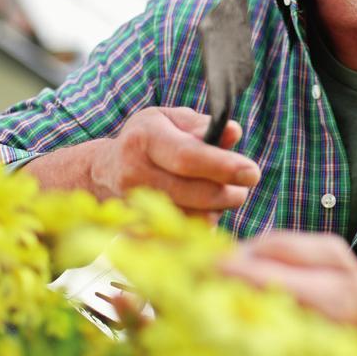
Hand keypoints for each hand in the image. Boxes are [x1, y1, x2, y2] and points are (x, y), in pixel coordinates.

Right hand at [27, 107, 259, 222]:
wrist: (104, 172)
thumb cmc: (149, 139)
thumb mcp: (172, 120)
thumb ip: (204, 126)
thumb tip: (233, 132)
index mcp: (145, 139)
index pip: (188, 157)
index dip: (224, 166)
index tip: (252, 173)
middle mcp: (133, 172)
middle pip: (193, 192)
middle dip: (228, 193)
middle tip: (244, 187)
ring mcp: (130, 205)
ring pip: (189, 217)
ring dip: (216, 210)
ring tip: (221, 195)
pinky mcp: (134, 229)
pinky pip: (178, 235)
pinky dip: (200, 225)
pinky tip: (203, 211)